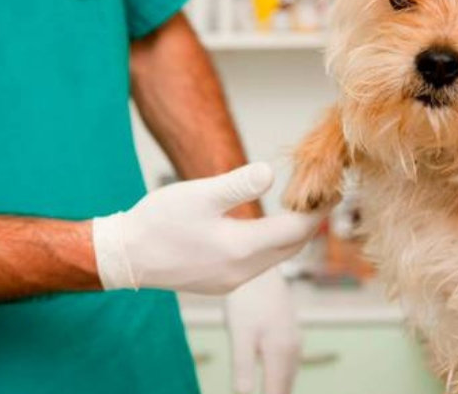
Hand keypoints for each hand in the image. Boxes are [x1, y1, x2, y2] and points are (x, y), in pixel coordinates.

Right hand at [92, 163, 324, 293]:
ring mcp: (231, 282)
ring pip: (275, 258)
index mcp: (241, 248)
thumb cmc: (158, 222)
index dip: (317, 210)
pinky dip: (269, 246)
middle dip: (309, 223)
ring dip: (289, 236)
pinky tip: (263, 230)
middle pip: (290, 248)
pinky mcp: (219, 284)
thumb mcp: (199, 194)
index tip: (331, 190)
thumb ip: (238, 184)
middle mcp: (242, 271)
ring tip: (298, 209)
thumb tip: (271, 173)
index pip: (296, 231)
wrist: (126, 256)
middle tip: (321, 196)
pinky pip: (257, 265)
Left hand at [226, 268, 300, 393]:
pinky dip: (280, 376)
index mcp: (281, 354)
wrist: (259, 268)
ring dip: (278, 389)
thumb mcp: (240, 335)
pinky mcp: (290, 333)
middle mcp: (293, 350)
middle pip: (285, 388)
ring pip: (288, 376)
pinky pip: (288, 364)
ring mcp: (294, 341)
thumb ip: (244, 368)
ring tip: (266, 390)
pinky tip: (270, 377)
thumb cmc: (246, 301)